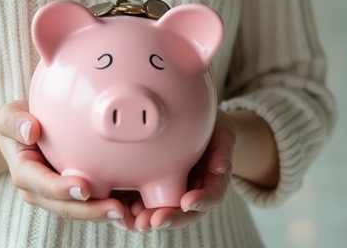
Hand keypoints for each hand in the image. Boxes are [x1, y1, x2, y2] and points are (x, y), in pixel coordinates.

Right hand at [0, 100, 128, 227]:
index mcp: (25, 174)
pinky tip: (133, 208)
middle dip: (91, 210)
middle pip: (66, 207)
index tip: (83, 187)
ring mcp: (59, 196)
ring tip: (130, 213)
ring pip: (82, 211)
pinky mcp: (75, 193)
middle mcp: (42, 191)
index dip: (62, 189)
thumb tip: (30, 130)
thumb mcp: (10, 117)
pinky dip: (112, 208)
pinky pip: (93, 204)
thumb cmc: (18, 125)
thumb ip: (16, 122)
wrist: (23, 133)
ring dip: (105, 215)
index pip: (43, 186)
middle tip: (116, 209)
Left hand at [126, 109, 237, 232]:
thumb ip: (223, 148)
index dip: (201, 201)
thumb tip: (221, 167)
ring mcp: (175, 192)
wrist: (201, 126)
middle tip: (154, 221)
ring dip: (149, 218)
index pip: (211, 196)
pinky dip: (135, 207)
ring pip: (164, 211)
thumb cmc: (214, 130)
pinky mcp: (156, 187)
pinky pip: (147, 201)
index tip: (188, 203)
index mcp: (213, 182)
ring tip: (135, 221)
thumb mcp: (223, 132)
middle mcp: (194, 192)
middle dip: (170, 218)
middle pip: (185, 212)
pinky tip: (123, 210)